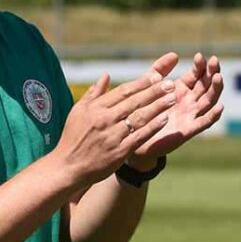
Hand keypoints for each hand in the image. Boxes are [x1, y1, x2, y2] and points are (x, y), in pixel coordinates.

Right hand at [53, 71, 177, 183]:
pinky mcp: (119, 151)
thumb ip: (94, 93)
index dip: (141, 83)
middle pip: (134, 102)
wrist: (68, 166)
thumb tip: (106, 75)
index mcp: (95, 108)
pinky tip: (164, 119)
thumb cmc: (72, 137)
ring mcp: (113, 135)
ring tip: (172, 98)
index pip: (123, 91)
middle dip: (154, 92)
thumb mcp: (78, 111)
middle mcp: (105, 119)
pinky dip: (153, 127)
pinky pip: (140, 136)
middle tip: (170, 84)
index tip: (156, 76)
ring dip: (157, 107)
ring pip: (139, 117)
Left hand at [127, 52, 223, 170]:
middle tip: (214, 61)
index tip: (200, 56)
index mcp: (182, 89)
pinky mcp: (188, 130)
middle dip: (212, 73)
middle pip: (206, 85)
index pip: (196, 75)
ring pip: (208, 101)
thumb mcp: (151, 85)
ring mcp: (191, 115)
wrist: (136, 136)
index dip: (200, 66)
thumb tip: (174, 54)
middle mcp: (190, 101)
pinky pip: (204, 122)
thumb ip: (159, 69)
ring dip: (215, 89)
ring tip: (218, 77)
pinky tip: (220, 107)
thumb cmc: (145, 109)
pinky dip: (213, 115)